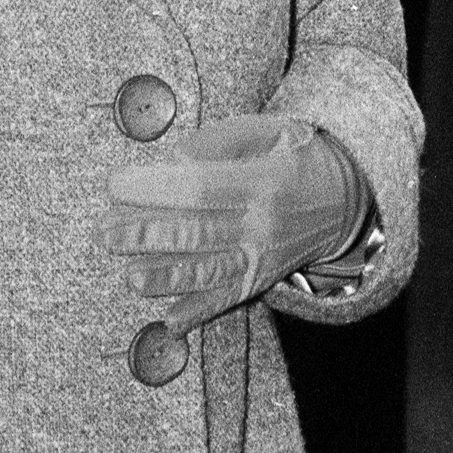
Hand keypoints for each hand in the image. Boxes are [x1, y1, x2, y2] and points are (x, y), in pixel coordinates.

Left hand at [108, 114, 367, 331]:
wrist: (347, 200)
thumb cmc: (296, 156)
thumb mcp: (269, 130)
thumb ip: (220, 141)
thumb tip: (174, 161)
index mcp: (263, 181)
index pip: (200, 188)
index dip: (155, 188)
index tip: (116, 184)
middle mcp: (263, 224)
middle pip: (198, 232)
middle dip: (146, 235)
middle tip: (105, 233)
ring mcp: (262, 257)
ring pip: (209, 272)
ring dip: (166, 279)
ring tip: (130, 279)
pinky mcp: (261, 279)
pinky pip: (226, 299)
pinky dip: (198, 313)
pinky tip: (169, 323)